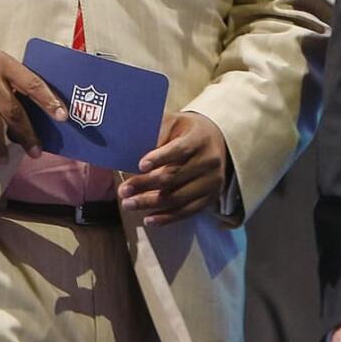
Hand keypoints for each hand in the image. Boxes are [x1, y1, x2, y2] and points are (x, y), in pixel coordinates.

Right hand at [0, 45, 66, 167]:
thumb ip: (13, 81)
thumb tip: (40, 111)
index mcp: (2, 63)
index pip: (31, 82)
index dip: (48, 100)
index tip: (62, 117)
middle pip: (12, 110)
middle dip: (26, 134)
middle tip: (35, 151)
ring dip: (0, 147)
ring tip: (5, 159)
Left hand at [118, 111, 228, 226]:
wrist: (216, 140)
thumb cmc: (186, 132)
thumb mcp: (174, 122)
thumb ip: (156, 133)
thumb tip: (131, 149)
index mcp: (199, 138)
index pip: (180, 149)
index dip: (160, 158)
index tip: (140, 165)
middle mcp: (209, 160)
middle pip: (174, 176)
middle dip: (145, 185)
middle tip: (123, 190)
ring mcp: (212, 181)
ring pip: (178, 197)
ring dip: (150, 203)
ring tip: (129, 204)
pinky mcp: (210, 197)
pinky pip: (187, 211)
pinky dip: (167, 217)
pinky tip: (149, 218)